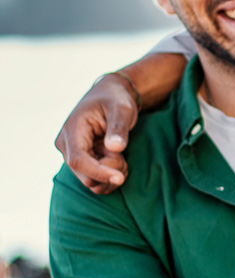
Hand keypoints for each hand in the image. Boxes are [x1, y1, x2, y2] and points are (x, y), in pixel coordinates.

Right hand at [55, 73, 139, 193]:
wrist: (110, 95)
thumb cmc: (115, 99)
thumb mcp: (121, 109)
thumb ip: (118, 127)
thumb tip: (115, 148)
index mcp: (72, 131)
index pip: (78, 161)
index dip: (98, 172)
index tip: (120, 178)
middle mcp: (66, 146)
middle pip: (85, 176)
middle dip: (110, 171)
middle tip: (124, 156)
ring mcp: (73, 155)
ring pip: (90, 181)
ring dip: (111, 176)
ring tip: (123, 158)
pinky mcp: (82, 161)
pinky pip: (94, 180)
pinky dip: (109, 178)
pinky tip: (119, 163)